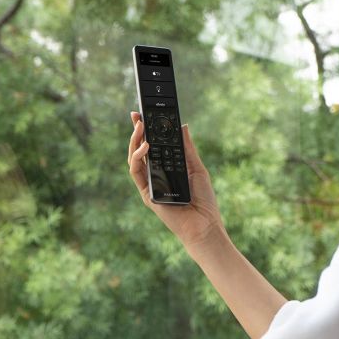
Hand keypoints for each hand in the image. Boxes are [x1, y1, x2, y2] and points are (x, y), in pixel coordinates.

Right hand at [127, 111, 226, 251]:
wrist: (204, 225)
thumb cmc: (204, 200)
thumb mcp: (197, 168)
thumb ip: (188, 148)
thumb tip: (183, 126)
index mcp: (166, 168)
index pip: (153, 146)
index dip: (146, 130)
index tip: (143, 113)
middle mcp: (155, 175)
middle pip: (140, 150)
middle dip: (136, 131)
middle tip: (137, 115)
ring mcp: (149, 184)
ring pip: (133, 159)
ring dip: (134, 141)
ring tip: (140, 126)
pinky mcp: (146, 193)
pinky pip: (136, 172)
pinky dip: (138, 157)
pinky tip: (146, 146)